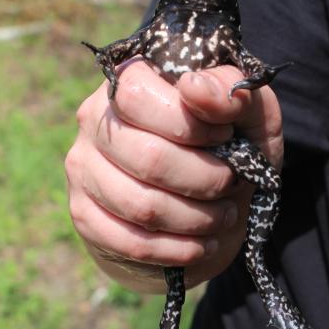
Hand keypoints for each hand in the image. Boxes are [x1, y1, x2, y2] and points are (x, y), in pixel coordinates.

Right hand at [65, 58, 282, 292]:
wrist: (203, 193)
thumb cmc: (227, 141)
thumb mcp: (246, 110)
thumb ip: (229, 91)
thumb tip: (194, 87)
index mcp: (128, 78)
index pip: (136, 95)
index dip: (188, 122)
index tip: (225, 136)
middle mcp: (93, 119)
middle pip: (147, 157)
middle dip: (205, 179)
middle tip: (231, 183)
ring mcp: (83, 168)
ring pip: (141, 206)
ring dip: (195, 219)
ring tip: (223, 216)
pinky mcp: (84, 214)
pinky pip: (129, 241)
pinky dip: (176, 250)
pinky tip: (201, 244)